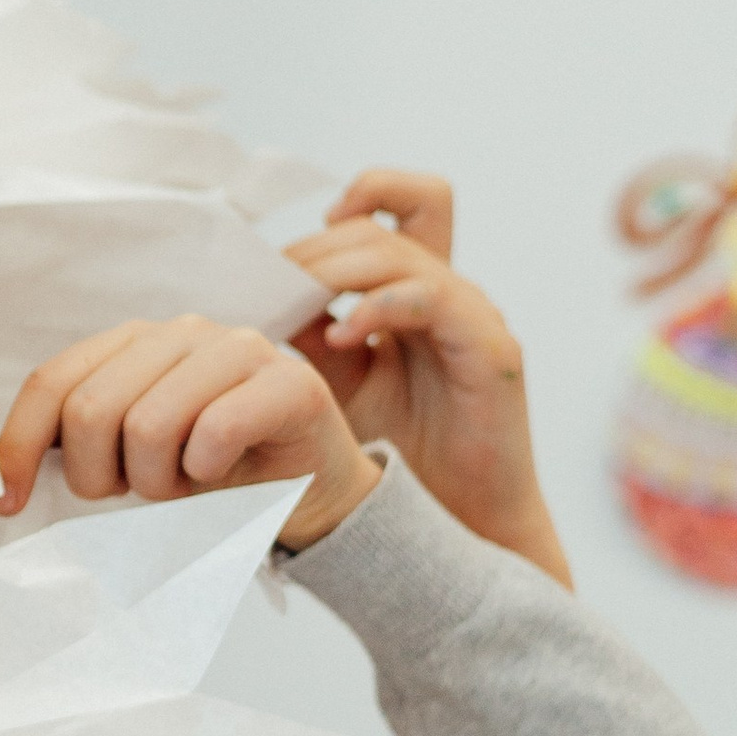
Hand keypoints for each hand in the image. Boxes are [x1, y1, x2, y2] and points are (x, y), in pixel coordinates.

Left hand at [0, 317, 377, 549]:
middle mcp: (181, 333)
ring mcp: (238, 348)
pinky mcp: (289, 381)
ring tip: (183, 484)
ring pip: (149, 425)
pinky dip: (207, 473)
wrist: (308, 492)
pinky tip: (222, 473)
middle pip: (92, 409)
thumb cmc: (213, 474)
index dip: (19, 445)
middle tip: (137, 493)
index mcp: (133, 343)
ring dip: (158, 481)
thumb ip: (78, 447)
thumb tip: (5, 485)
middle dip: (100, 476)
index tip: (11, 502)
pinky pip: (215, 432)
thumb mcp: (130, 458)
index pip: (51, 382)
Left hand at [284, 173, 571, 586]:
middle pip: (377, 227)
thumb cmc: (393, 455)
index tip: (267, 264)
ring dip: (334, 272)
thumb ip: (302, 335)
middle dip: (312, 252)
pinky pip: (434, 299)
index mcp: (409, 293)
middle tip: (265, 290)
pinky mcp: (492, 351)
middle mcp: (444, 292)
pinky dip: (380, 307)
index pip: (379, 213)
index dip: (319, 227)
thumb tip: (244, 300)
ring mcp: (472, 316)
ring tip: (291, 309)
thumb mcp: (332, 383)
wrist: (456, 522)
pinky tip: (339, 338)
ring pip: (399, 251)